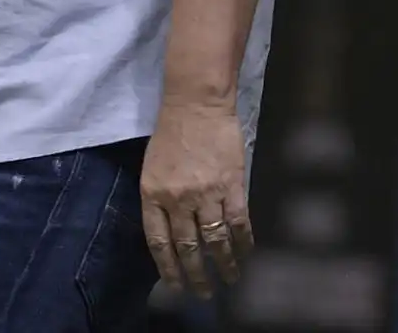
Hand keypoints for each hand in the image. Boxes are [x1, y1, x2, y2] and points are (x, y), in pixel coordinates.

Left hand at [140, 99, 254, 297]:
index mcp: (152, 194)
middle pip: (187, 248)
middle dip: (196, 275)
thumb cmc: (171, 132)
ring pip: (215, 241)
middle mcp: (177, 199)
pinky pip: (239, 224)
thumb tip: (171, 233)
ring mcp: (206, 194)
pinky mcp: (232, 186)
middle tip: (203, 292)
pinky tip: (245, 254)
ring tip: (228, 280)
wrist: (196, 103)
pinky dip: (243, 243)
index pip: (158, 242)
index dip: (167, 268)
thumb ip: (159, 199)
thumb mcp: (152, 168)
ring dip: (223, 265)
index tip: (175, 285)